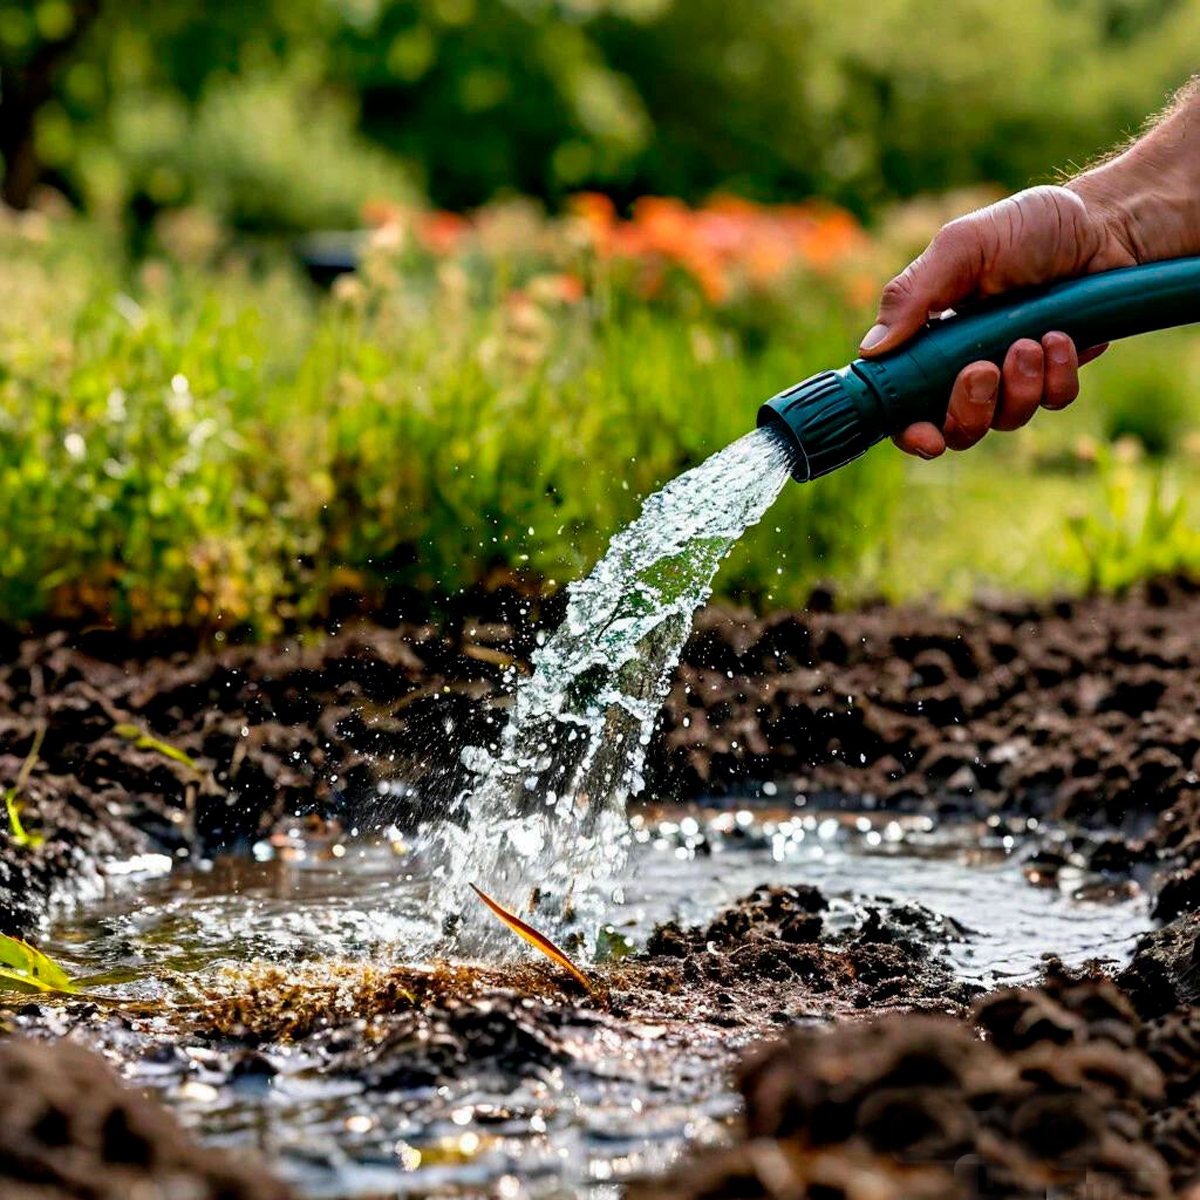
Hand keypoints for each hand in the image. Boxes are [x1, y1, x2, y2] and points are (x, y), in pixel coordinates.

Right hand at [861, 184, 1136, 457]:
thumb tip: (870, 350)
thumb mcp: (961, 247)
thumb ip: (913, 295)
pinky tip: (1061, 337)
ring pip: (1006, 420)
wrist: (1104, 223)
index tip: (926, 437)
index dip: (910, 432)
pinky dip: (1056, 377)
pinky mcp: (1055, 375)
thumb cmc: (1026, 227)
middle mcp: (965, 366)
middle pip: (955, 429)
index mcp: (929, 341)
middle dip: (968, 410)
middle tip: (982, 369)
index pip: (905, 407)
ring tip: (1033, 340)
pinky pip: (1052, 402)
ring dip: (1018, 387)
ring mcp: (1012, 376)